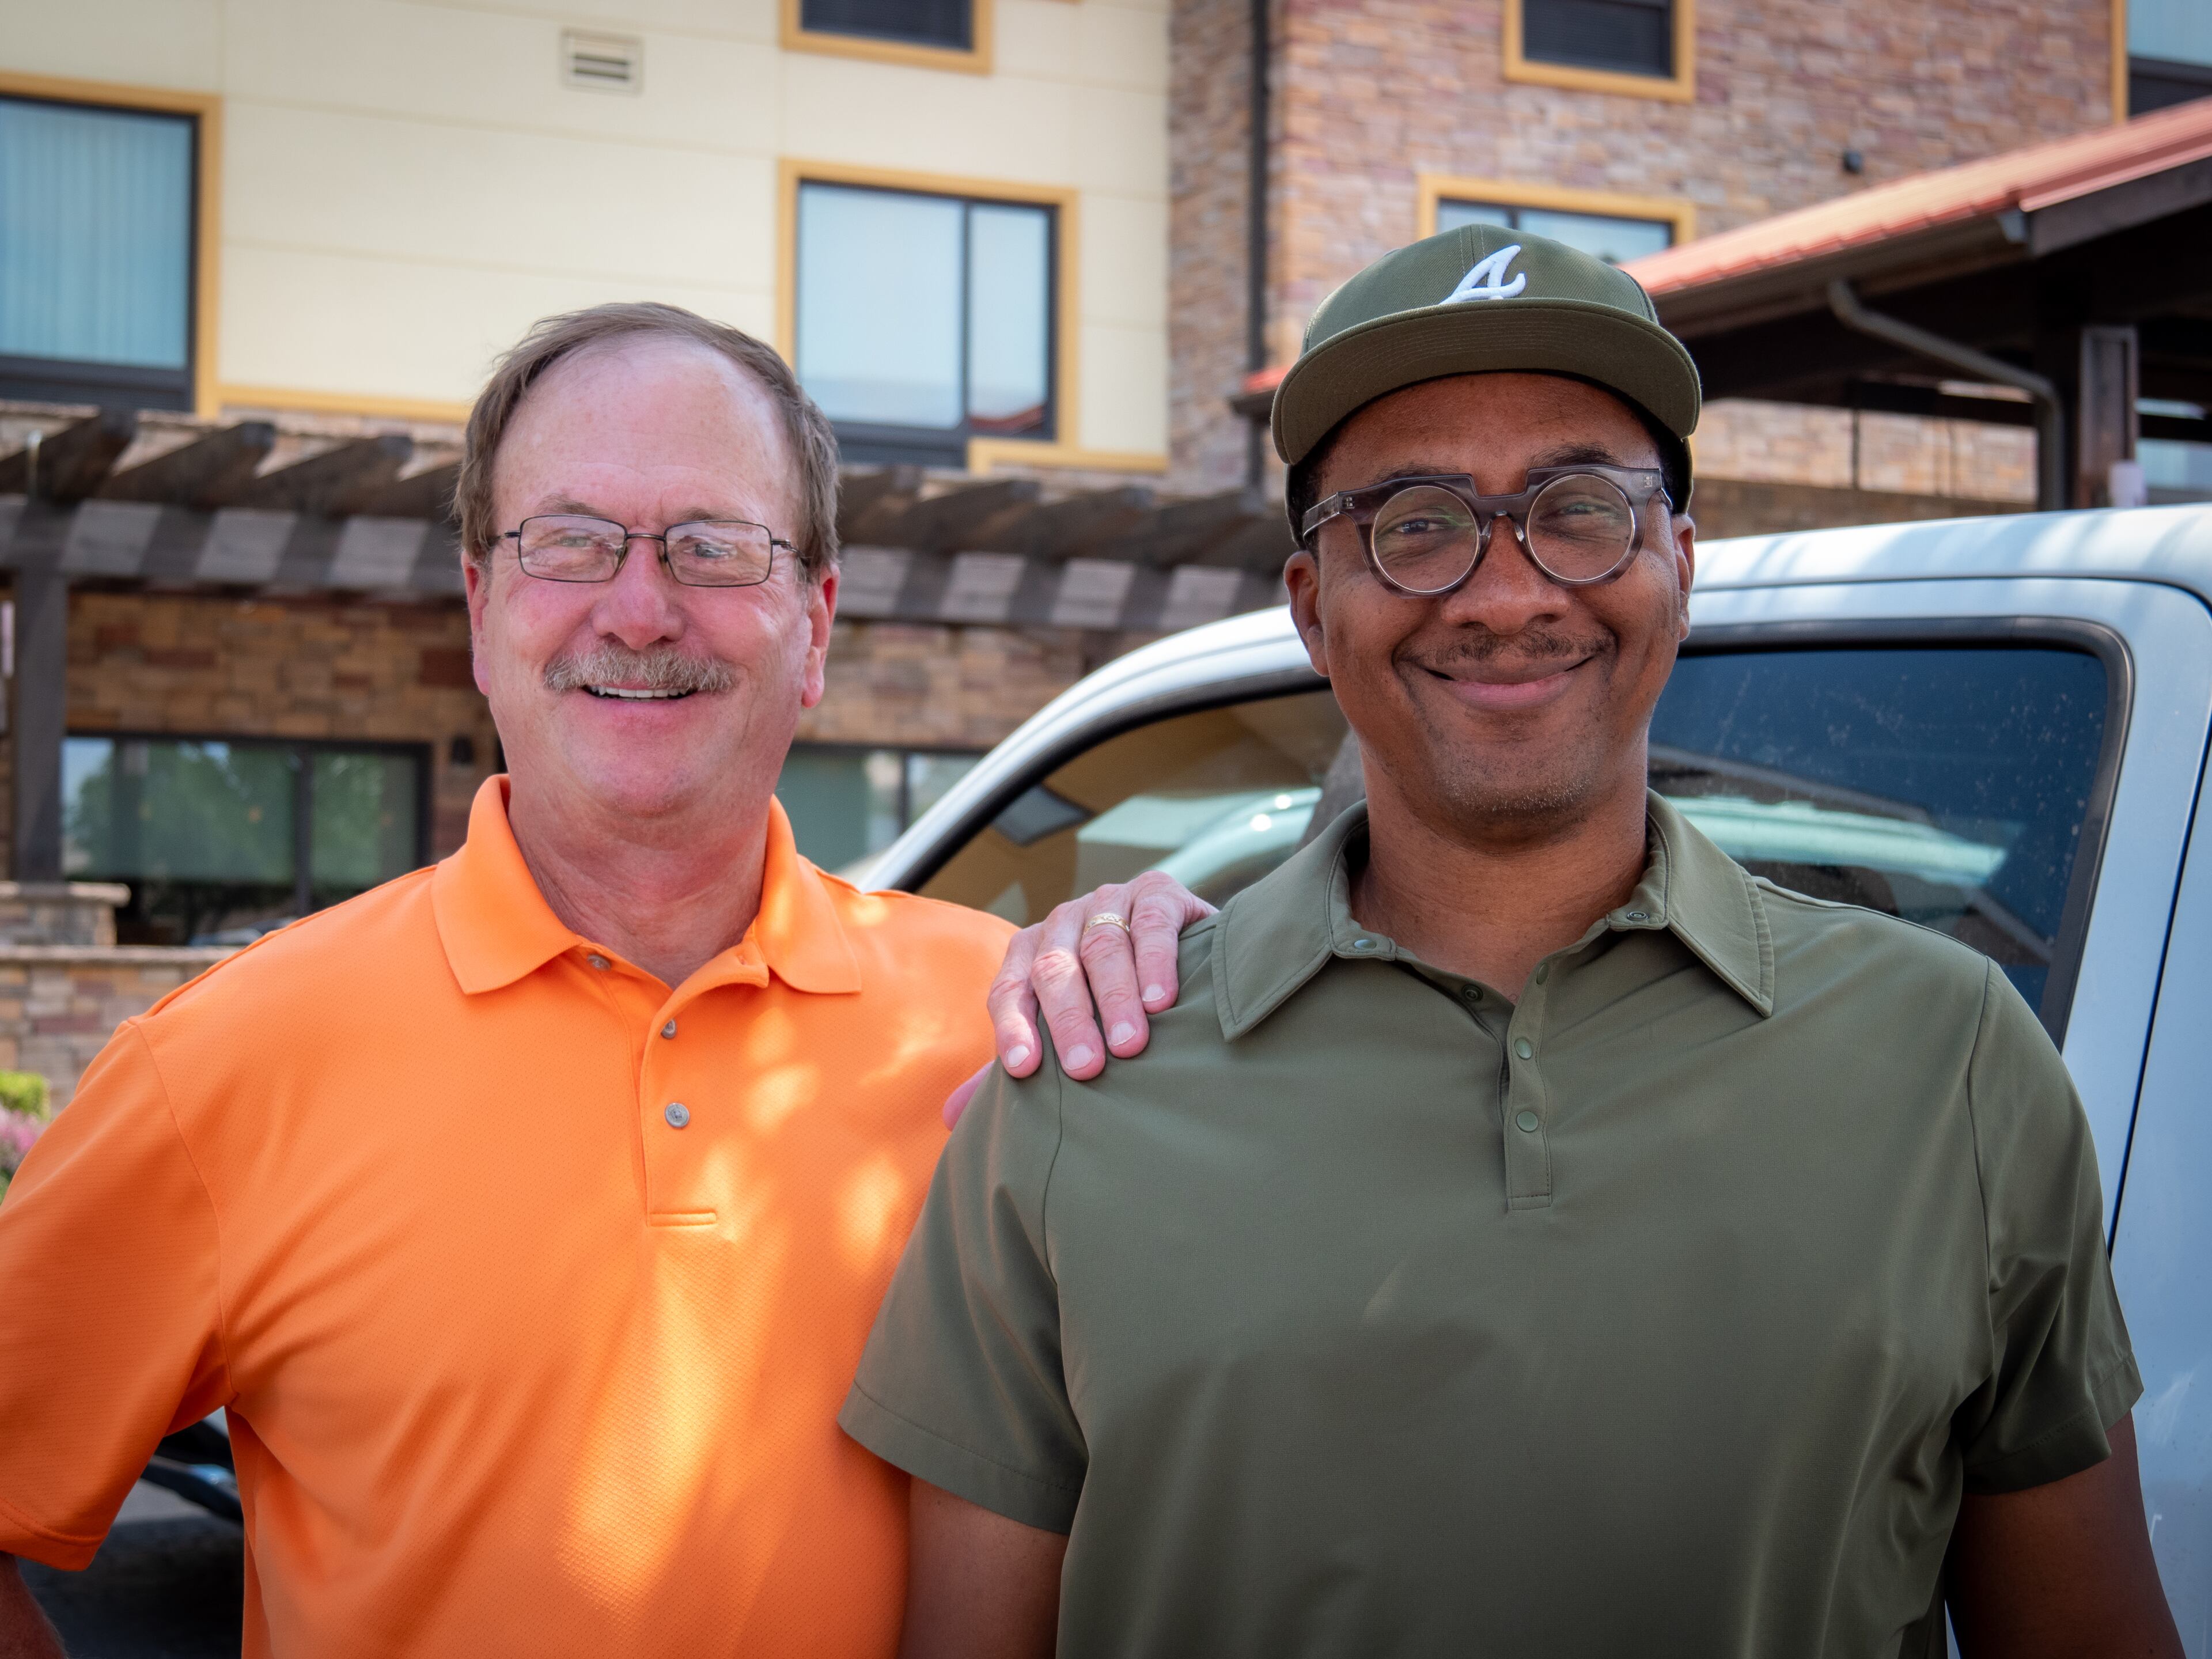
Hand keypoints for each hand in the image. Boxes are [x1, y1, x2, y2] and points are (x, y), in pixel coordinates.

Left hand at [945, 872, 1215, 1127]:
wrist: (1184, 952)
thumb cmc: (1114, 1000)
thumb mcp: (1065, 1029)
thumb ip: (1017, 1064)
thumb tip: (949, 1116)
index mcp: (1032, 951)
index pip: (1010, 989)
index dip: (1013, 1028)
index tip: (1024, 1070)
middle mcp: (1065, 921)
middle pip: (1054, 969)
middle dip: (1069, 1020)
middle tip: (1087, 1068)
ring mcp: (1110, 901)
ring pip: (1102, 946)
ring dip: (1115, 997)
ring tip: (1129, 1044)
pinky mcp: (1158, 892)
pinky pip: (1151, 922)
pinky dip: (1155, 962)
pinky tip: (1161, 1001)